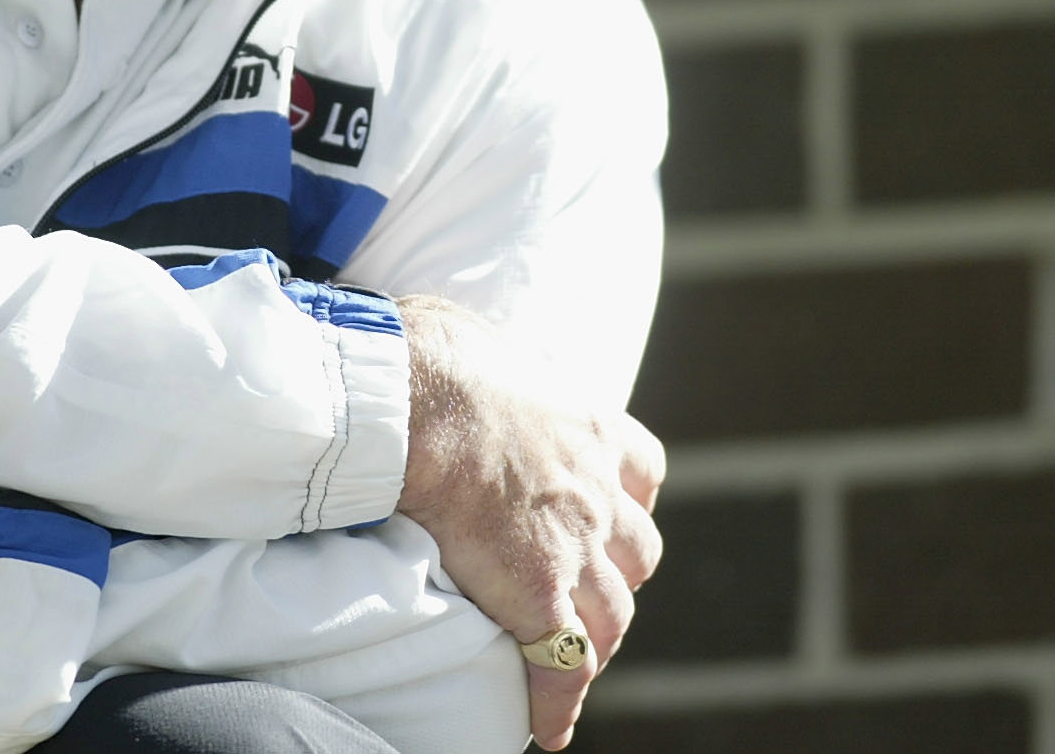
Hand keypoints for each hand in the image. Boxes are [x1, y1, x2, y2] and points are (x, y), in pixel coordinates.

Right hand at [394, 298, 663, 750]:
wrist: (411, 404)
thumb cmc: (428, 358)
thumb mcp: (478, 339)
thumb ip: (488, 361)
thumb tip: (456, 350)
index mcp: (587, 424)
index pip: (642, 468)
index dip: (629, 497)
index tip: (609, 510)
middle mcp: (597, 489)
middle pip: (638, 551)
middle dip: (618, 574)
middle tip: (585, 590)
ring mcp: (574, 547)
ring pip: (613, 616)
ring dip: (596, 642)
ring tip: (569, 663)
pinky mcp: (537, 595)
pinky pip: (564, 666)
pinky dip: (558, 701)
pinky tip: (548, 726)